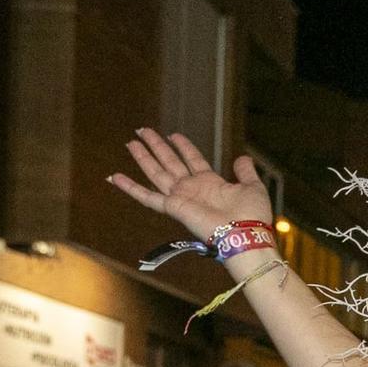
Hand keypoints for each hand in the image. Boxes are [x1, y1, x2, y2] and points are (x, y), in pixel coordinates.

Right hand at [109, 128, 273, 247]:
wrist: (245, 235)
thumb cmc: (252, 216)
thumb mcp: (252, 187)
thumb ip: (245, 172)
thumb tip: (242, 158)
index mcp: (210, 183)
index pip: (193, 159)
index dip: (183, 146)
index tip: (173, 134)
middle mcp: (192, 190)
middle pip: (170, 162)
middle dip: (156, 146)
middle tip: (142, 130)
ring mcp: (181, 198)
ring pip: (156, 173)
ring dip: (143, 158)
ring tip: (130, 142)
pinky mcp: (173, 208)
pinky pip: (147, 197)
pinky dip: (130, 188)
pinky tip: (115, 177)